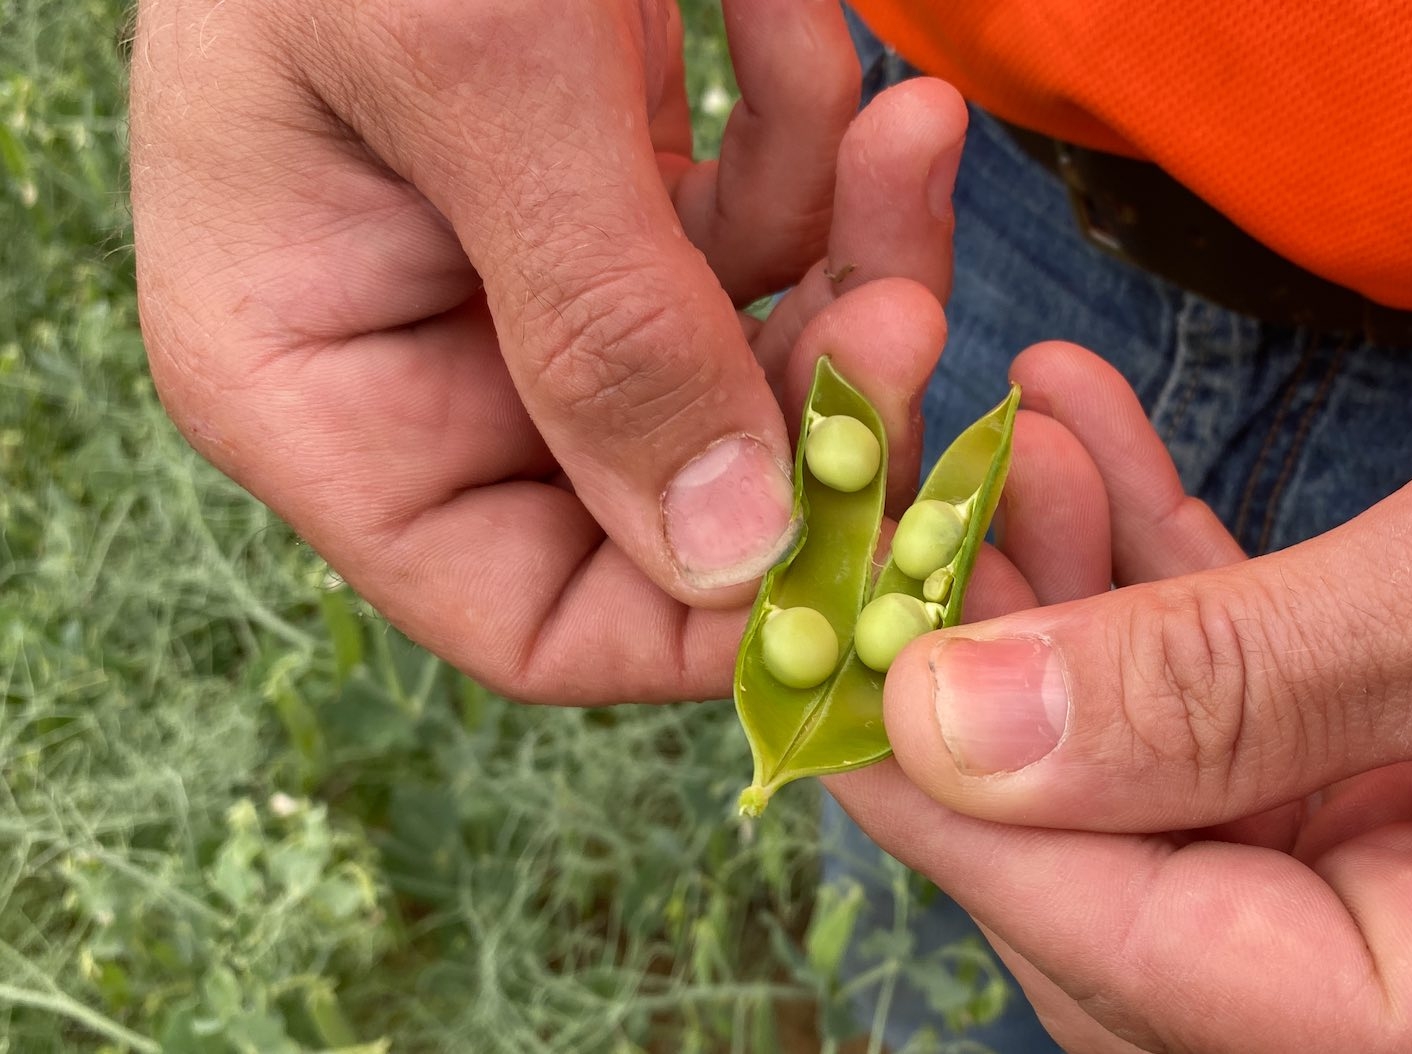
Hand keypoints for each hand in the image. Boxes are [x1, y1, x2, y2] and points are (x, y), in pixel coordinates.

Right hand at [130, 0, 966, 702]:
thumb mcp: (478, 76)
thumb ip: (604, 329)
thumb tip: (735, 557)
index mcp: (314, 379)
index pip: (528, 611)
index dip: (707, 618)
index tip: (871, 544)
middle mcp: (416, 350)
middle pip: (666, 494)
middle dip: (809, 403)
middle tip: (914, 312)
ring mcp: (522, 260)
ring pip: (740, 359)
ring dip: (846, 256)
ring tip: (912, 132)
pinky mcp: (611, 171)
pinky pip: (752, 230)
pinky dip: (814, 149)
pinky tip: (827, 30)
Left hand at [834, 285, 1411, 1050]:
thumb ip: (1244, 689)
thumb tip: (956, 737)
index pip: (1171, 969)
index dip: (981, 830)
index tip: (836, 696)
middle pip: (1140, 885)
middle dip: (1005, 698)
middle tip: (910, 529)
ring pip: (1163, 777)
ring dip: (1066, 604)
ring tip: (993, 441)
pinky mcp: (1410, 768)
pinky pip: (1236, 693)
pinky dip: (1155, 570)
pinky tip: (1080, 439)